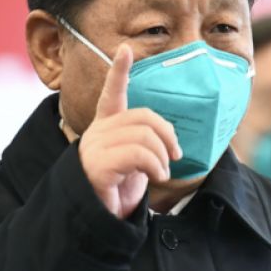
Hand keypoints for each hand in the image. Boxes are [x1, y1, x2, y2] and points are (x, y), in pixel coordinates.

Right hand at [79, 44, 181, 218]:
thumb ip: (145, 144)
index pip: (111, 94)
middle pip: (142, 117)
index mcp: (105, 128)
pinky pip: (137, 154)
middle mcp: (97, 133)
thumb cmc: (118, 191)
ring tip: (162, 172)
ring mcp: (94, 149)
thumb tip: (170, 140)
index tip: (125, 49)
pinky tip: (157, 177)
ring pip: (143, 135)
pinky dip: (155, 165)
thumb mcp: (135, 163)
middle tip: (176, 155)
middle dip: (167, 134)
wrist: (98, 221)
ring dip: (162, 156)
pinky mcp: (97, 166)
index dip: (118, 72)